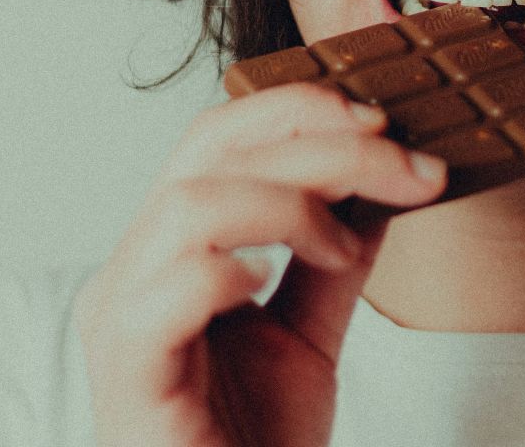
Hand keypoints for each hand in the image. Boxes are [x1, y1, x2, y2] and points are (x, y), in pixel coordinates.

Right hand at [73, 83, 446, 446]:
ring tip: (341, 248)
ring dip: (287, 204)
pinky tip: (267, 287)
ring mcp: (123, 319)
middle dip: (316, 139)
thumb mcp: (308, 335)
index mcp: (171, 249)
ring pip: (189, 204)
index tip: (388, 124)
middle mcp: (136, 269)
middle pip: (209, 149)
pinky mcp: (129, 377)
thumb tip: (383, 186)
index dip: (301, 112)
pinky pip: (166, 293)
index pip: (221, 138)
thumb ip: (332, 262)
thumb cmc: (251, 444)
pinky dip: (227, 273)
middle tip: (401, 162)